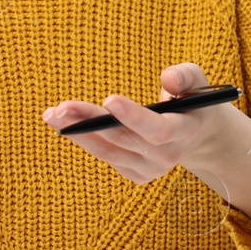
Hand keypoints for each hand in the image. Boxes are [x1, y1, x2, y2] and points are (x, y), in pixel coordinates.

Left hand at [42, 62, 234, 184]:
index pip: (158, 130)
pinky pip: (105, 155)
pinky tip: (64, 124)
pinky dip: (84, 139)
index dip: (133, 116)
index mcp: (185, 132)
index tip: (109, 99)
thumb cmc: (194, 100)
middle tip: (61, 108)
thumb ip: (185, 75)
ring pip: (108, 151)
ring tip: (51, 114)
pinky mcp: (135, 174)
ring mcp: (149, 169)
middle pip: (122, 139)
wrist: (199, 134)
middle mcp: (167, 157)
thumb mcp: (198, 82)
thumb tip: (167, 76)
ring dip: (77, 132)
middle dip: (90, 122)